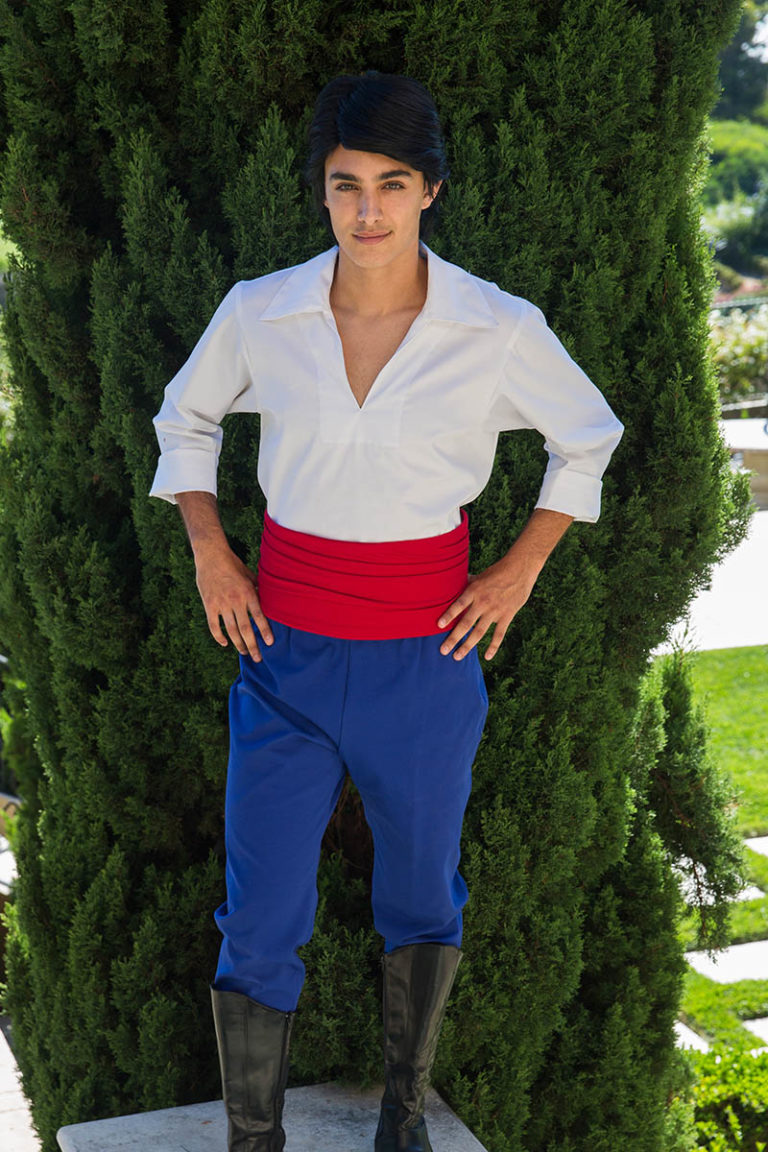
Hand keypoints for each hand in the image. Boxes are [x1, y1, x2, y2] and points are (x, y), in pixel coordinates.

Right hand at [194, 543, 273, 660]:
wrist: (211, 555)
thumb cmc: (233, 564)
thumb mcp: (249, 575)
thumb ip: (258, 589)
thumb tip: (269, 600)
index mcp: (248, 593)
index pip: (259, 617)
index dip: (265, 631)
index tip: (269, 643)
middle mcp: (236, 601)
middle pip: (246, 629)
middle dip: (253, 645)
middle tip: (258, 658)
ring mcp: (221, 604)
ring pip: (231, 630)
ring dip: (238, 644)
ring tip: (245, 652)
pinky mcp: (209, 605)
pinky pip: (214, 626)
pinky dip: (219, 637)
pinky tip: (225, 643)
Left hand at [436, 556, 536, 660]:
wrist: (520, 569)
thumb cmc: (497, 571)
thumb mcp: (480, 575)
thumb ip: (466, 584)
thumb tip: (452, 585)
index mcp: (474, 590)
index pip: (458, 604)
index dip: (448, 615)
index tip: (438, 626)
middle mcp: (483, 602)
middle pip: (466, 623)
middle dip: (453, 638)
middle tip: (443, 650)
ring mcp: (495, 610)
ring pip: (479, 632)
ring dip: (467, 646)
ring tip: (457, 656)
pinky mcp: (507, 615)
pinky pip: (499, 634)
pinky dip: (493, 646)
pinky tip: (487, 657)